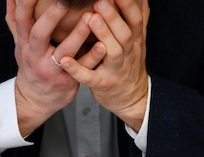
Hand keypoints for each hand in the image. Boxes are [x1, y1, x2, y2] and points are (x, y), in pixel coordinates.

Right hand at [5, 0, 105, 135]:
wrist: (35, 100)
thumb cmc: (31, 65)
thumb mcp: (20, 43)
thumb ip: (15, 19)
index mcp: (24, 43)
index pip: (22, 19)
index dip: (27, 3)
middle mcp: (35, 56)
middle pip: (39, 34)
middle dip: (51, 18)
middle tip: (64, 1)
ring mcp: (52, 69)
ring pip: (65, 52)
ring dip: (78, 34)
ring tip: (91, 17)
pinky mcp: (68, 80)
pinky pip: (82, 69)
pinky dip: (93, 57)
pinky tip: (103, 45)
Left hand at [56, 0, 149, 131]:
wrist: (131, 99)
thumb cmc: (129, 66)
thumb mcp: (138, 43)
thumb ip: (138, 20)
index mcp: (134, 42)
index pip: (135, 20)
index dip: (128, 5)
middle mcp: (127, 54)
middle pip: (125, 34)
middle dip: (113, 17)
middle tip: (100, 1)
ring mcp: (115, 70)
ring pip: (112, 52)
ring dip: (103, 35)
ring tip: (91, 18)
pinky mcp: (102, 84)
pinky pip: (89, 77)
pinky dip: (77, 69)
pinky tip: (65, 60)